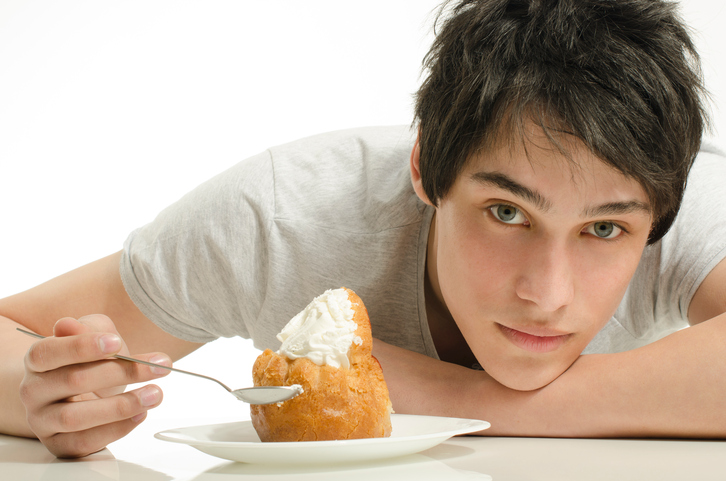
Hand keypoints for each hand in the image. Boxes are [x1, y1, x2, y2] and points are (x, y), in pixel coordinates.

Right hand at [19, 315, 171, 457]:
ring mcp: (43, 421)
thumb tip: (68, 325)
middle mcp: (34, 391)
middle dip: (120, 372)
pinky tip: (141, 414)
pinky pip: (84, 442)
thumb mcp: (95, 336)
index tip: (116, 342)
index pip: (47, 352)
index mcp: (37, 360)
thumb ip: (88, 329)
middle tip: (158, 367)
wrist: (82, 393)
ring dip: (121, 406)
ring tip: (155, 394)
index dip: (80, 347)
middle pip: (72, 380)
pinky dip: (116, 429)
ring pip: (75, 417)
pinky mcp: (59, 445)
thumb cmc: (89, 361)